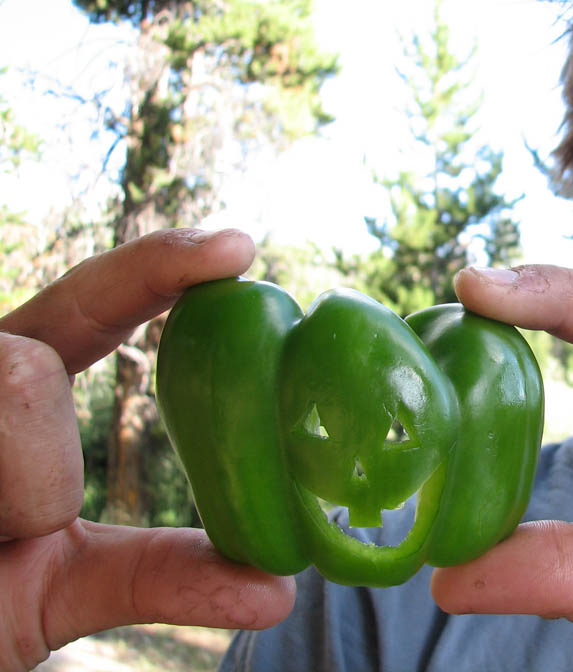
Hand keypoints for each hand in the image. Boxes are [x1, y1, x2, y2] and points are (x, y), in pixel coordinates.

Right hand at [0, 229, 294, 670]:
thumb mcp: (56, 590)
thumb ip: (157, 575)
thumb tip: (277, 592)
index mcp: (9, 389)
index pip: (86, 304)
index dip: (158, 266)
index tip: (240, 248)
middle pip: (24, 367)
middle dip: (33, 479)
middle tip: (14, 538)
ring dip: (2, 516)